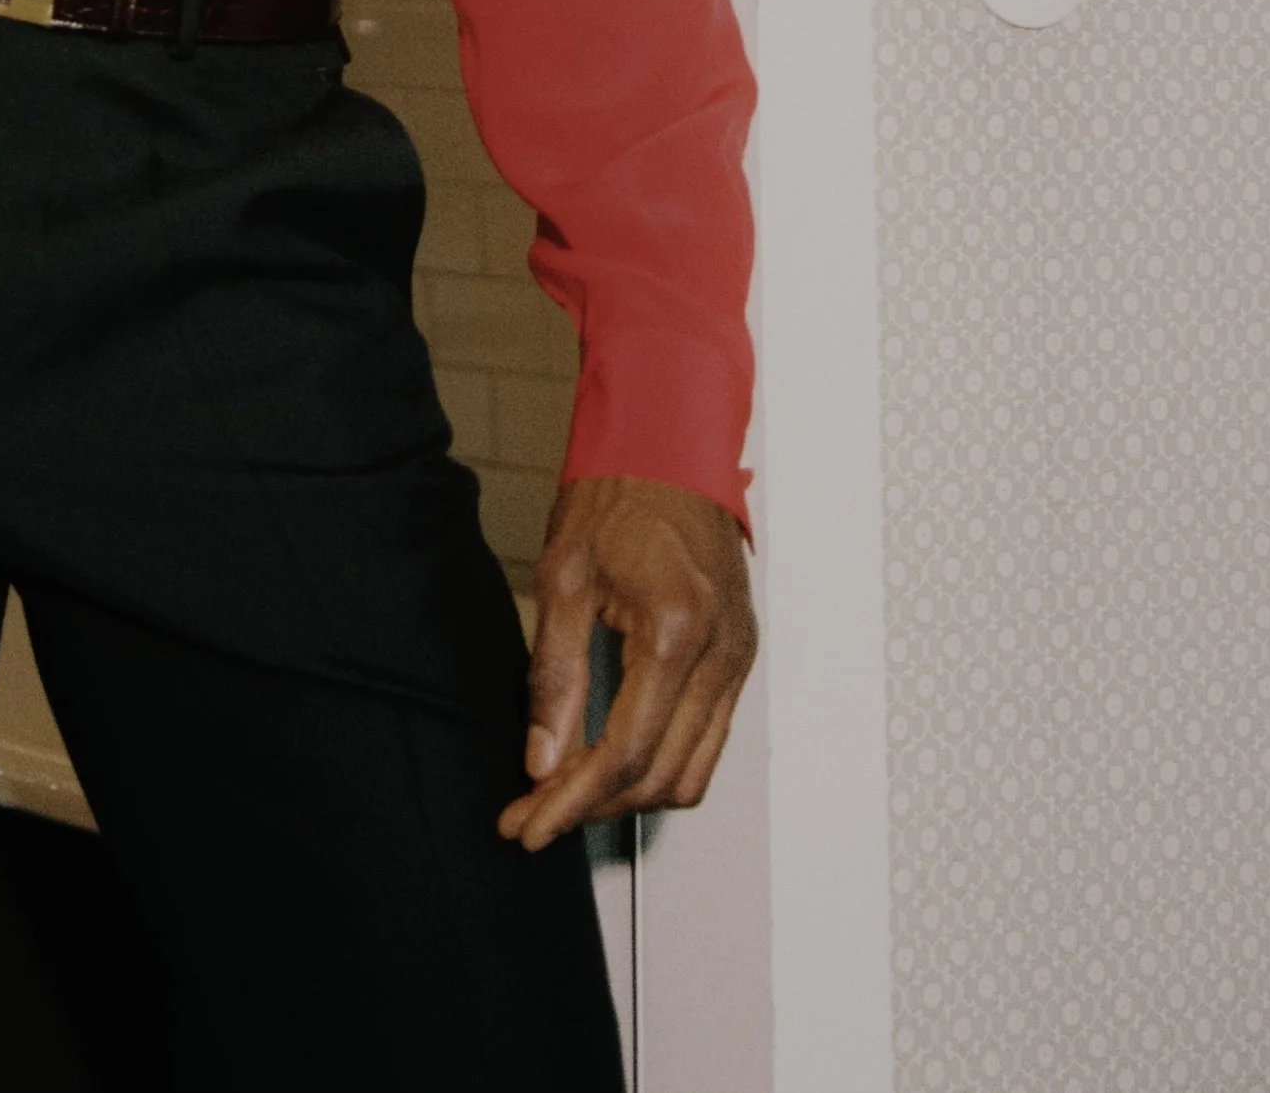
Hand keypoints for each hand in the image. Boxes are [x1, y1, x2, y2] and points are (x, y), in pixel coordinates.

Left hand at [497, 476, 756, 849]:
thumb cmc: (617, 494)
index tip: (530, 825)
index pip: (624, 753)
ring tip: (568, 794)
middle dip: (593, 807)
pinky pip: (708, 740)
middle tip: (534, 814)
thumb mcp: (563, 577)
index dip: (571, 801)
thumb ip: (553, 676)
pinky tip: (612, 759)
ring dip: (629, 795)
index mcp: (676, 632)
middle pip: (660, 777)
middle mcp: (720, 654)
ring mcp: (738, 658)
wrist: (668, 444)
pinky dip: (661, 763)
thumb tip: (541, 760)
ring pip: (692, 772)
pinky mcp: (740, 656)